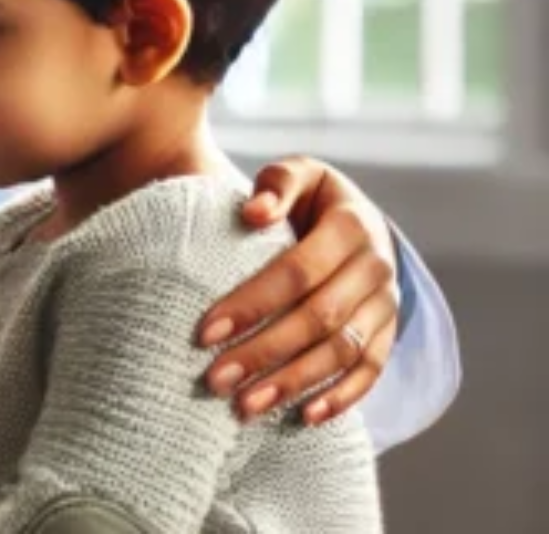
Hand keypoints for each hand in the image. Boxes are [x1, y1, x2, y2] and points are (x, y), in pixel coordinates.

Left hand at [198, 156, 398, 425]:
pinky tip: (304, 418)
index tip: (204, 332)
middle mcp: (376, 267)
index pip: (297, 271)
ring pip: (343, 351)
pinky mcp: (389, 332)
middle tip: (214, 379)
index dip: (252, 302)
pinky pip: (371, 371)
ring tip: (245, 407)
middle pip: (318, 318)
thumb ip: (277, 184)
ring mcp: (387, 304)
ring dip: (294, 383)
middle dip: (264, 352)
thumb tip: (253, 213)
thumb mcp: (298, 174)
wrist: (358, 215)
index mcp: (352, 225)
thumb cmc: (310, 196)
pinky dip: (342, 398)